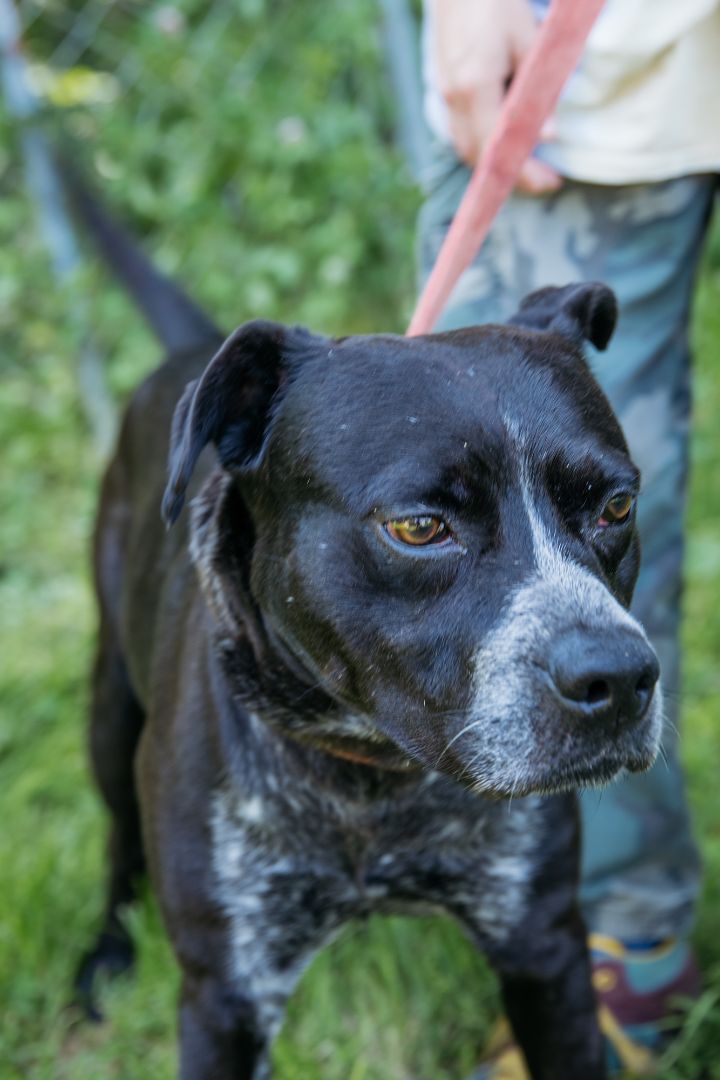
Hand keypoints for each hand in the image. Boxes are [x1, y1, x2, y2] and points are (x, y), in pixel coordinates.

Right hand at [430, 0, 562, 193]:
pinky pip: (460, 132)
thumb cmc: (496, 2)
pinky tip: (502, 144)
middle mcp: (454, 98)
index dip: (524, 170)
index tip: (549, 182)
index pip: (498, 146)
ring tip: (526, 166)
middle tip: (544, 181)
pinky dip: (481, 146)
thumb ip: (537, 89)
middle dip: (510, 175)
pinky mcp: (444, 89)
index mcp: (475, 86)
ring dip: (494, 164)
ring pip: (466, 148)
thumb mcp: (528, 39)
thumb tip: (548, 135)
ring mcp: (445, 95)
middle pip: (479, 156)